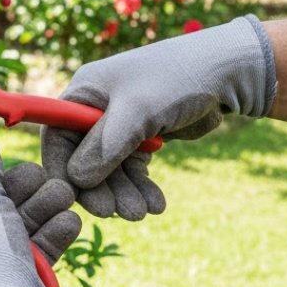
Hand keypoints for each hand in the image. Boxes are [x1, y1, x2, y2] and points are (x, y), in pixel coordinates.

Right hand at [42, 16, 276, 218]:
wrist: (228, 73)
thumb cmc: (176, 79)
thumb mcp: (137, 110)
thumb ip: (104, 145)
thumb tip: (75, 180)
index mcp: (84, 92)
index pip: (57, 135)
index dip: (61, 169)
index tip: (71, 199)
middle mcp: (96, 108)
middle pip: (84, 157)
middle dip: (100, 187)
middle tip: (115, 213)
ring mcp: (120, 124)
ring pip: (111, 168)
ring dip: (124, 192)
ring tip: (144, 212)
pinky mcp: (144, 136)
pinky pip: (134, 169)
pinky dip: (142, 187)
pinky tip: (157, 205)